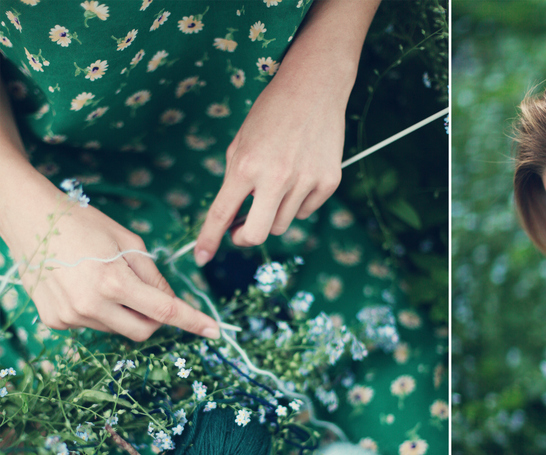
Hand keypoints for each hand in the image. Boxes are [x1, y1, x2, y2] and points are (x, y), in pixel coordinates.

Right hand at [4, 179, 219, 341]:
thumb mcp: (128, 242)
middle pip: (144, 330)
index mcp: (113, 282)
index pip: (165, 311)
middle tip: (147, 293)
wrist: (28, 219)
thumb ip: (153, 277)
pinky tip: (83, 286)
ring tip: (104, 279)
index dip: (193, 322)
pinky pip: (93, 325)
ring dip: (124, 312)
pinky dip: (99, 311)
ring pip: (117, 329)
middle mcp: (91, 305)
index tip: (215, 330)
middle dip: (155, 318)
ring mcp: (71, 317)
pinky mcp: (55, 321)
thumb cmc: (82, 223)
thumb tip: (171, 303)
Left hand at [193, 73, 344, 265]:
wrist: (314, 88)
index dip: (209, 240)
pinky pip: (306, 210)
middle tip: (241, 230)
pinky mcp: (328, 182)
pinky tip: (299, 176)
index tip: (201, 257)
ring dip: (272, 214)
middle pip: (256, 234)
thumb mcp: (241, 143)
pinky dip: (298, 202)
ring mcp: (305, 182)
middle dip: (244, 238)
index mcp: (246, 165)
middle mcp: (276, 178)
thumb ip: (236, 181)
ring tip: (275, 186)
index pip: (222, 213)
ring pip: (281, 223)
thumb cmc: (271, 114)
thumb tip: (235, 219)